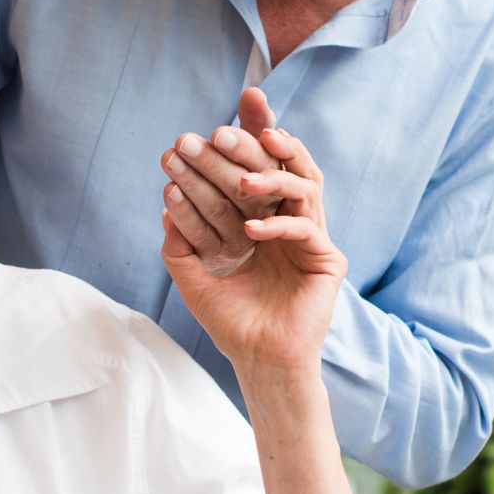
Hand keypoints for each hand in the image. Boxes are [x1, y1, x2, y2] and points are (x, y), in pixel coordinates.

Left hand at [161, 124, 345, 377]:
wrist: (258, 359)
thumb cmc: (229, 319)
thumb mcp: (193, 277)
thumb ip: (180, 242)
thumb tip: (166, 202)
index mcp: (259, 214)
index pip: (246, 168)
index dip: (230, 144)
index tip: (189, 134)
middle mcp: (286, 217)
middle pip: (275, 166)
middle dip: (248, 144)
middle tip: (216, 134)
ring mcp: (310, 235)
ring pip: (303, 185)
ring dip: (272, 176)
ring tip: (242, 179)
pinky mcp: (326, 259)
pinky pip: (306, 229)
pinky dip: (278, 226)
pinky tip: (251, 231)